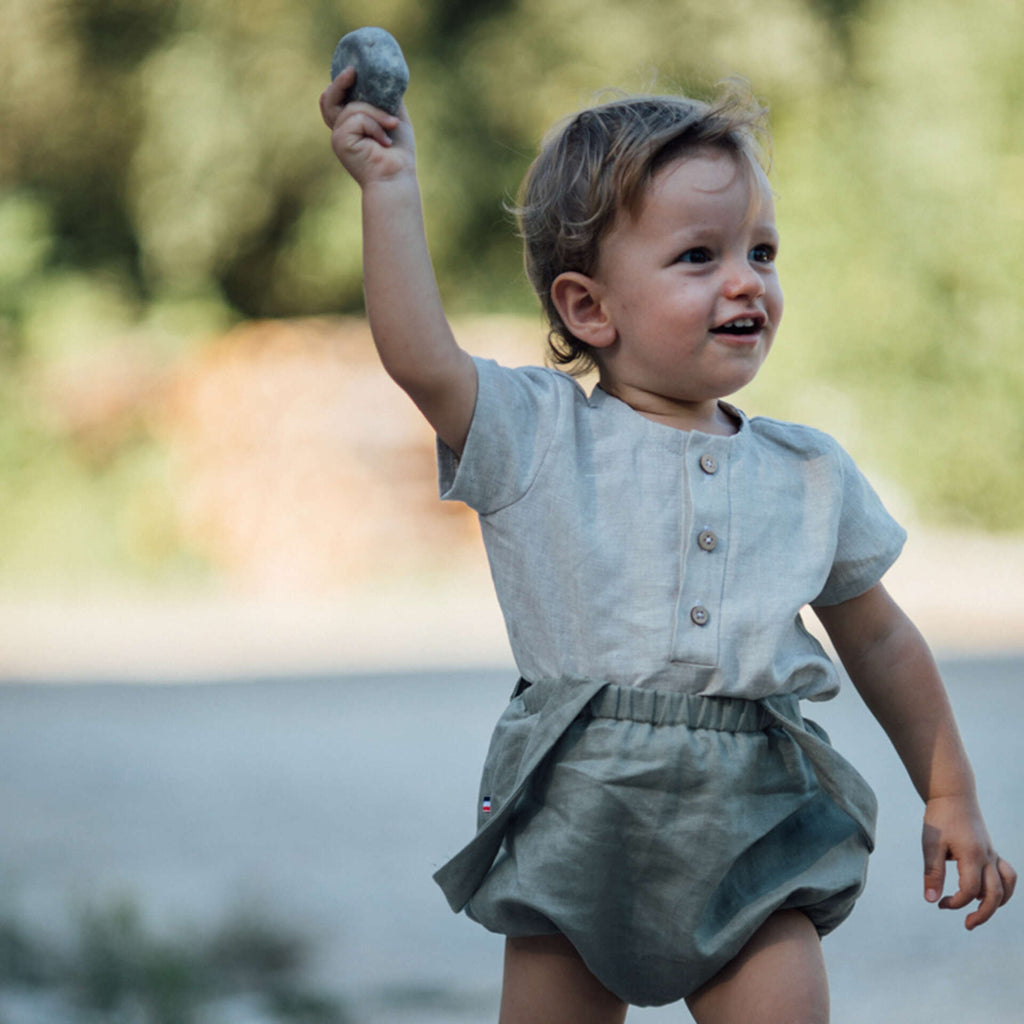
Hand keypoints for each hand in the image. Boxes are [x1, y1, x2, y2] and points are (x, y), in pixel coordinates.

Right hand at [319, 67, 415, 186]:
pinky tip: (385, 142)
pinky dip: (375, 126)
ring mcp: (338, 136)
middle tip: (353, 72)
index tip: (353, 70)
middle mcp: (340, 130)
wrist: (397, 177)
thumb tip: (385, 75)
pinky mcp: (340, 142)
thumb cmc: (398, 153)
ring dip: (376, 114)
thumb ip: (385, 98)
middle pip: (328, 98)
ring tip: (391, 126)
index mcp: (350, 125)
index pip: (333, 99)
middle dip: (339, 82)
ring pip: (352, 107)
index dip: (338, 83)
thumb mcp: (393, 117)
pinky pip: (357, 119)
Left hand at [922, 794, 1015, 928]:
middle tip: (967, 924)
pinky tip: (986, 893)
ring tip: (979, 912)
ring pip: (1007, 886)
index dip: (956, 903)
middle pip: (995, 895)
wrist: (953, 796)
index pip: (970, 891)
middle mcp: (987, 857)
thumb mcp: (931, 844)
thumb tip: (931, 900)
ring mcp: (992, 854)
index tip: (940, 903)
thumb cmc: (940, 819)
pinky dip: (1004, 888)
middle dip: (983, 914)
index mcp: (972, 856)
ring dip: (996, 903)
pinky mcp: (992, 852)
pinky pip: (1008, 874)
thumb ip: (933, 873)